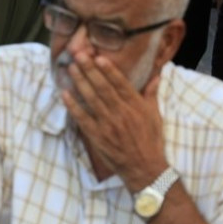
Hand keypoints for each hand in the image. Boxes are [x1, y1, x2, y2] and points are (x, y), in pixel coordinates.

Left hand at [60, 52, 167, 192]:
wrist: (145, 168)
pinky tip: (65, 94)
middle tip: (79, 55)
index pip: (121, 84)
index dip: (109, 70)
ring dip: (80, 83)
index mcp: (136, 106)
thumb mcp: (155, 115)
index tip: (98, 57)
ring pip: (92, 100)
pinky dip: (73, 106)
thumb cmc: (151, 140)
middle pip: (103, 88)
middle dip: (90, 70)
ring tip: (71, 68)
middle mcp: (121, 113)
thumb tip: (156, 76)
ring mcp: (108, 125)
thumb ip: (152, 94)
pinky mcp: (98, 136)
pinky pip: (83, 118)